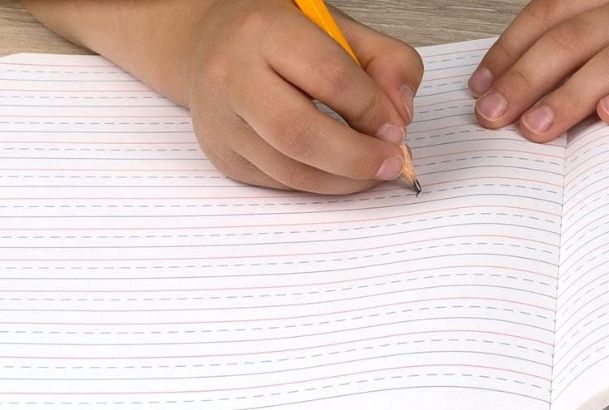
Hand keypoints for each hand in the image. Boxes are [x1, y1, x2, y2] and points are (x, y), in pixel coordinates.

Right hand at [184, 0, 423, 193]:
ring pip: (290, 170)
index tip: (397, 128)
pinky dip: (320, 184)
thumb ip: (385, 60)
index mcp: (264, 31)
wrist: (207, 43)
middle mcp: (232, 76)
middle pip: (301, 135)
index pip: (330, 78)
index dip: (373, 110)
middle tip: (392, 163)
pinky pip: (280, 183)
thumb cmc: (279, 33)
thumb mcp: (336, 26)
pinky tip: (340, 171)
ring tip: (373, 170)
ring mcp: (221, 121)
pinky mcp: (223, 155)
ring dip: (344, 180)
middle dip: (358, 158)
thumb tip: (400, 114)